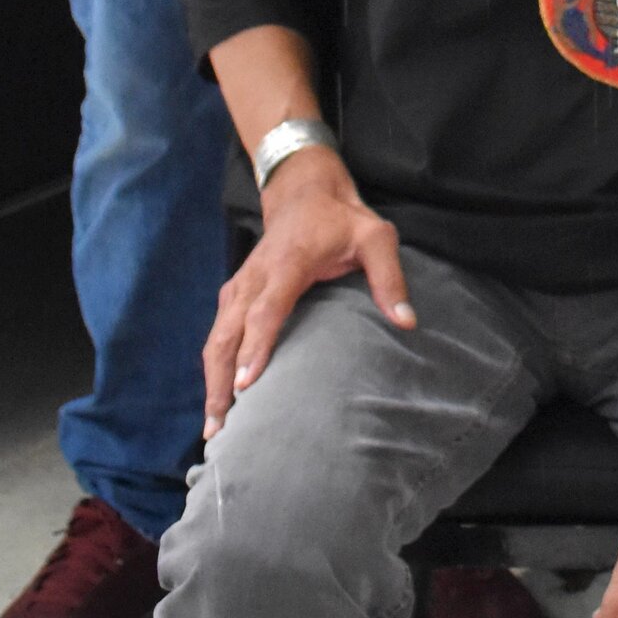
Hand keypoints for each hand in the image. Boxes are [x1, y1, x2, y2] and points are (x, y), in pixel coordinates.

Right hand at [202, 149, 413, 433]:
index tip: (247, 386)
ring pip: (216, 337)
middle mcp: (255, 277)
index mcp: (288, 264)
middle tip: (220, 427)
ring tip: (213, 426)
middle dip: (220, 381)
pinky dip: (213, 366)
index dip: (255, 348)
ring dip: (211, 381)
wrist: (303, 190)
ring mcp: (239, 285)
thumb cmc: (341, 218)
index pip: (266, 310)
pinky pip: (217, 333)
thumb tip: (407, 322)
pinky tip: (217, 398)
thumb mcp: (376, 237)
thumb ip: (389, 278)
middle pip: (227, 333)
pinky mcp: (233, 293)